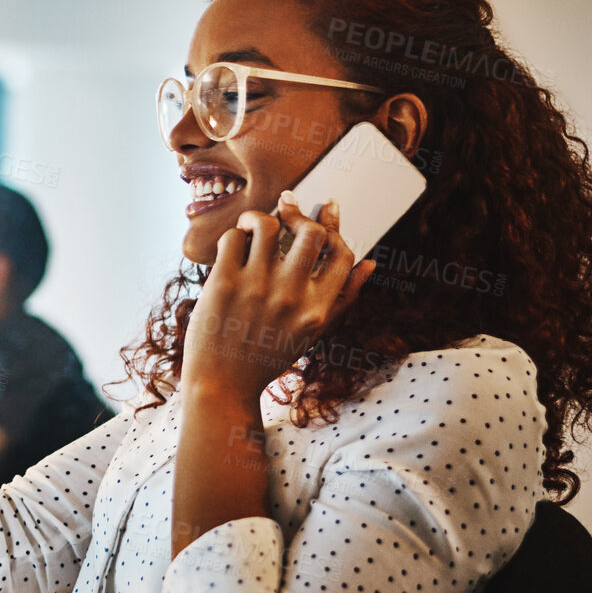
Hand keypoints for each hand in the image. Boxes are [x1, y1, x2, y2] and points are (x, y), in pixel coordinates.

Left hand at [181, 192, 376, 401]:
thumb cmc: (267, 356)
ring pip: (268, 226)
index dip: (336, 226)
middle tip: (286, 208)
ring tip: (254, 225)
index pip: (343, 254)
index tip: (327, 208)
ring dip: (260, 217)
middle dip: (299, 213)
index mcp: (318, 309)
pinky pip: (233, 238)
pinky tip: (234, 245)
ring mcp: (257, 288)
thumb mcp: (313, 333)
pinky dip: (234, 234)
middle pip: (311, 233)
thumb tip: (370, 264)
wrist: (221, 384)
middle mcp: (292, 297)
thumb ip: (343, 298)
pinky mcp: (224, 283)